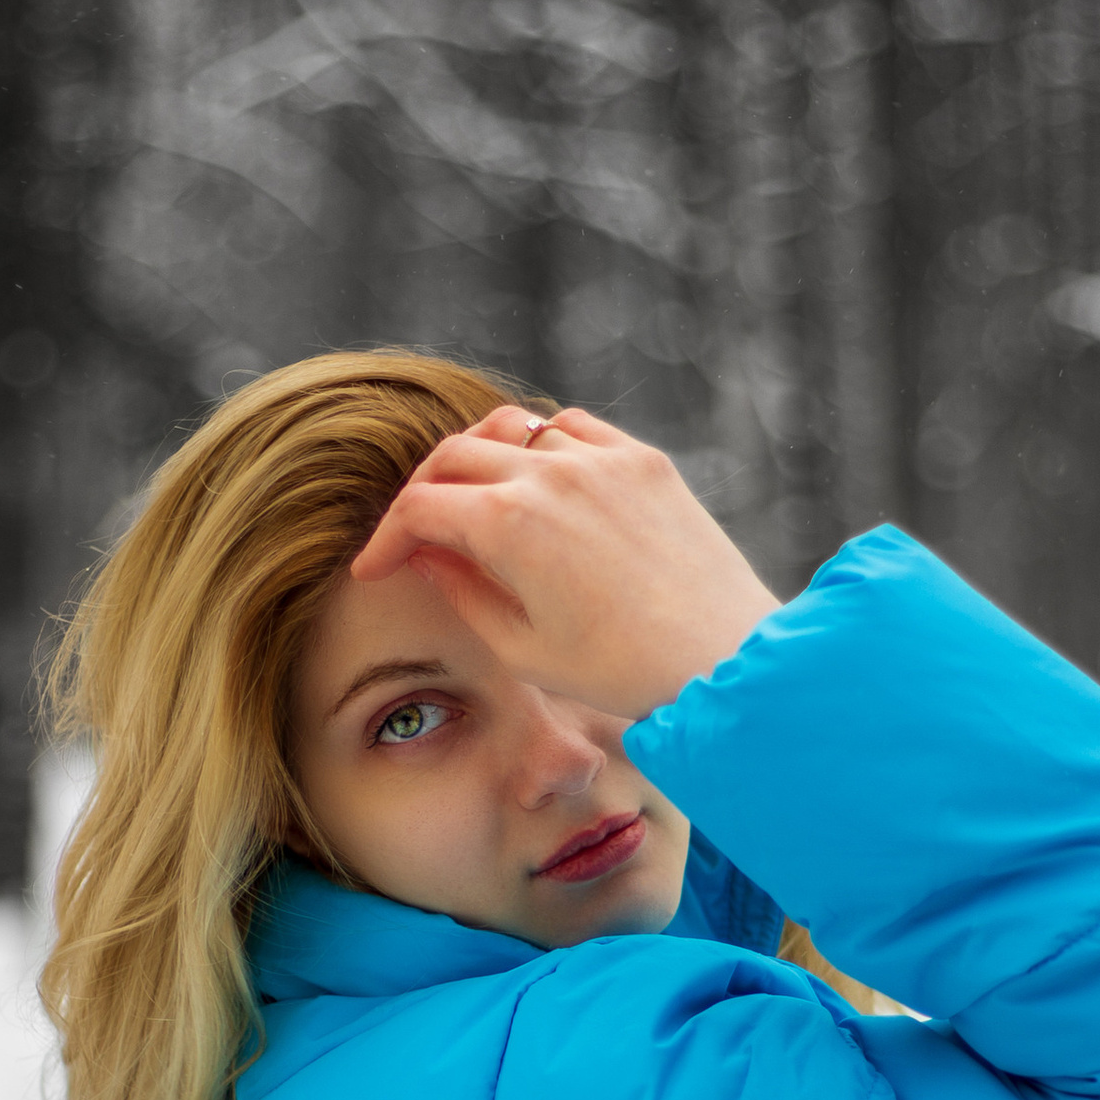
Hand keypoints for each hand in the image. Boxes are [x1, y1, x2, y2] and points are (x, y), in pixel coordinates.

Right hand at [350, 405, 779, 722]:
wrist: (722, 659)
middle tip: (415, 532)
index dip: (386, 539)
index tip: (376, 569)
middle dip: (423, 492)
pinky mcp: (644, 460)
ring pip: (513, 428)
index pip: (419, 508)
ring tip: (474, 495)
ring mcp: (601, 458)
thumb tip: (430, 554)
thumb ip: (463, 591)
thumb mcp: (521, 647)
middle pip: (454, 456)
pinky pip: (574, 428)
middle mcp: (550, 473)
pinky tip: (542, 478)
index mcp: (508, 523)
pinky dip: (543, 445)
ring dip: (480, 456)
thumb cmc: (620, 671)